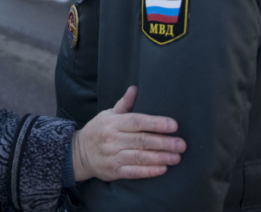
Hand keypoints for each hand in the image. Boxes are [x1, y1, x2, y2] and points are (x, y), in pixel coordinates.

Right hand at [71, 86, 185, 181]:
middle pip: (141, 140)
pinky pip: (133, 172)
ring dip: (159, 158)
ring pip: (139, 157)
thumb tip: (135, 89)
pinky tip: (162, 169)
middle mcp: (112, 139)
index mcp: (113, 123)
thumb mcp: (108, 115)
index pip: (136, 121)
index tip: (173, 125)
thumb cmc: (98, 130)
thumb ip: (124, 104)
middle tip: (181, 144)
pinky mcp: (113, 171)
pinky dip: (148, 171)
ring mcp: (112, 156)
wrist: (78, 153)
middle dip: (163, 142)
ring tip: (176, 157)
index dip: (156, 123)